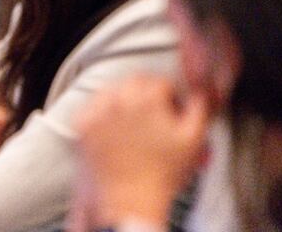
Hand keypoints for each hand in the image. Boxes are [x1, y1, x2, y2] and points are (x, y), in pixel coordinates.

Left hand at [73, 75, 210, 226]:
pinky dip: (102, 111)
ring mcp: (96, 110)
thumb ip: (199, 107)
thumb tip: (198, 91)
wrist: (130, 200)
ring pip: (112, 90)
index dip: (171, 96)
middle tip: (154, 114)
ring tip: (134, 122)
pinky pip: (92, 105)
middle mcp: (118, 99)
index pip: (161, 81)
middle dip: (147, 94)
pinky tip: (114, 128)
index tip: (172, 109)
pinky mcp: (82, 124)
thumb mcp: (193, 139)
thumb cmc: (162, 174)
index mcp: (147, 99)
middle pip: (135, 81)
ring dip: (124, 99)